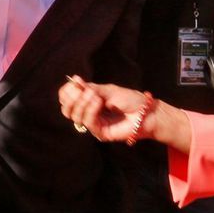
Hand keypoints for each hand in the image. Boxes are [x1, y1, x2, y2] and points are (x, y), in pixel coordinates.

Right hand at [58, 76, 190, 151]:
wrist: (146, 113)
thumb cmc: (131, 100)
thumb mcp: (108, 90)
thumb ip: (90, 88)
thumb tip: (74, 80)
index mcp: (89, 101)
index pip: (68, 98)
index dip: (67, 92)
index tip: (74, 84)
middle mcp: (89, 113)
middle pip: (67, 109)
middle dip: (72, 98)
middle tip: (81, 90)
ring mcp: (94, 124)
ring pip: (75, 116)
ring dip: (82, 103)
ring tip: (94, 96)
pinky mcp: (100, 133)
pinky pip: (88, 122)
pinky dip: (90, 111)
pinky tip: (98, 102)